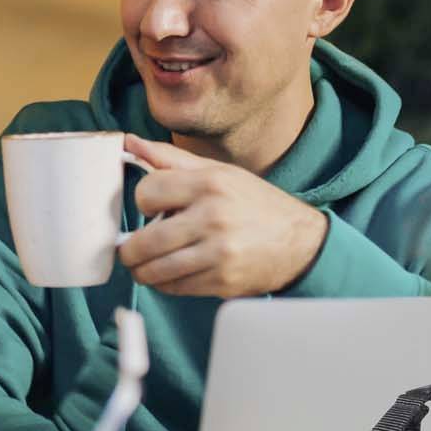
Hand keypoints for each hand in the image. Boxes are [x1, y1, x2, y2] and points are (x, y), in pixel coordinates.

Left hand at [117, 137, 327, 297]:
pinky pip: (176, 288)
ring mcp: (218, 252)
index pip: (146, 193)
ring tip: (146, 264)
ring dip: (143, 271)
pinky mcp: (223, 280)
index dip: (143, 202)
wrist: (301, 242)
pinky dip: (166, 284)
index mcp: (209, 183)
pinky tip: (173, 273)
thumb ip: (170, 158)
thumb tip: (129, 143)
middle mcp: (214, 217)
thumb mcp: (218, 171)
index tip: (150, 208)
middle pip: (144, 242)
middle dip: (129, 250)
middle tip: (131, 249)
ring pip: (155, 271)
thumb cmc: (255, 204)